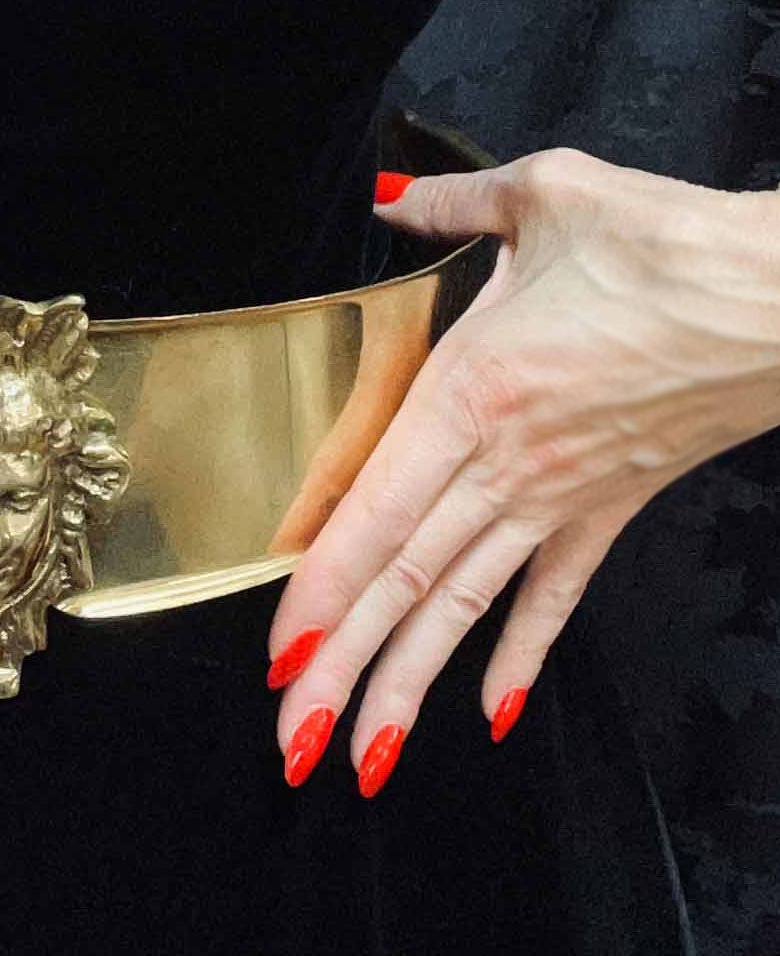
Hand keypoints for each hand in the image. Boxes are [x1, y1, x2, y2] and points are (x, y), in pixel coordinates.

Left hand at [263, 148, 779, 793]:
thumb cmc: (676, 246)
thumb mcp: (549, 196)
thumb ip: (456, 206)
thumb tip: (396, 195)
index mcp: (469, 398)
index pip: (372, 516)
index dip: (319, 592)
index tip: (279, 657)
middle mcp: (502, 467)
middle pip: (403, 585)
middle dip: (342, 673)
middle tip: (293, 746)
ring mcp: (557, 500)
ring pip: (463, 609)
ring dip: (409, 689)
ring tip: (363, 760)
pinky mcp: (608, 510)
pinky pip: (553, 598)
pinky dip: (519, 656)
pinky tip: (489, 714)